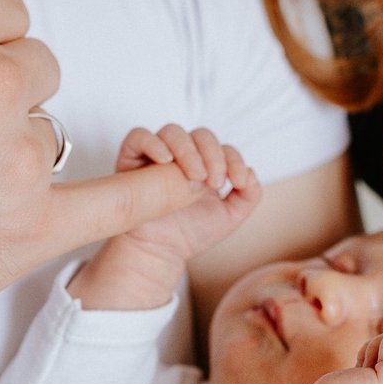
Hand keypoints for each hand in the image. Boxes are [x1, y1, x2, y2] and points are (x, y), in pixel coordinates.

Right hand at [69, 127, 259, 310]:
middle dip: (213, 155)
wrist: (161, 252)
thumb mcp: (230, 217)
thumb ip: (249, 196)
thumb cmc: (192, 232)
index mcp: (206, 164)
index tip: (238, 182)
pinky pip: (138, 137)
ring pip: (173, 132)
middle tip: (215, 182)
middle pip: (201, 135)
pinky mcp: (132, 159)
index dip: (234, 161)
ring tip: (195, 176)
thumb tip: (250, 172)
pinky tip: (166, 161)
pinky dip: (152, 143)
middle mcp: (182, 155)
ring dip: (188, 150)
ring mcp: (157, 155)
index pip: (223, 148)